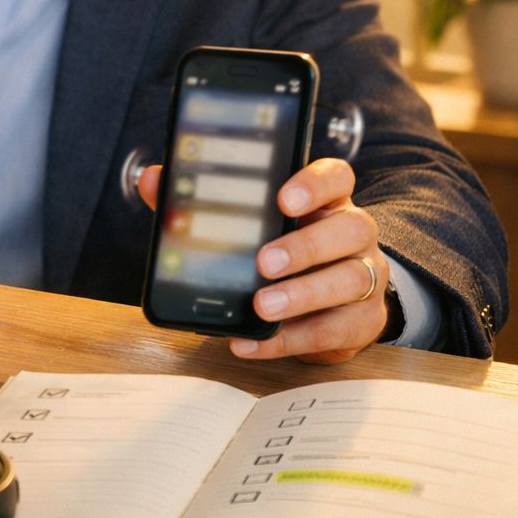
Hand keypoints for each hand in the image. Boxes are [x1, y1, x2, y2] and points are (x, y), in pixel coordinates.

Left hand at [138, 157, 386, 362]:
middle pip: (350, 229)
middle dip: (305, 247)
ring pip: (349, 281)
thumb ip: (202, 200)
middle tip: (263, 262)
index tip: (284, 198)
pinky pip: (333, 331)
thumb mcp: (252, 223)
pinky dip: (289, 340)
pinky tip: (252, 341)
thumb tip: (152, 181)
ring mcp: (365, 277)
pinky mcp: (361, 320)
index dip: (314, 184)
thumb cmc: (282, 250)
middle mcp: (354, 233)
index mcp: (327, 200)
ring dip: (303, 295)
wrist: (331, 302)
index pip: (336, 177)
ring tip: (262, 305)